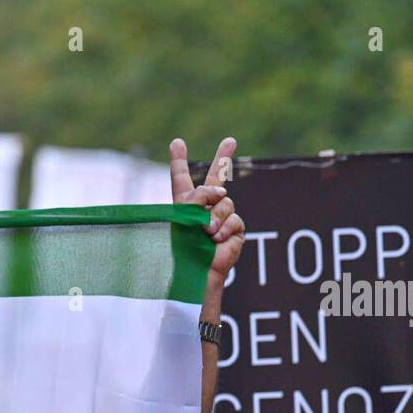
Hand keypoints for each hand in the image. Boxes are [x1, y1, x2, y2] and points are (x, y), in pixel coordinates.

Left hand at [170, 137, 244, 279]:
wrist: (197, 272)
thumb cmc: (183, 249)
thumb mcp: (183, 218)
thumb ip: (197, 198)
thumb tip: (221, 193)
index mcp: (184, 205)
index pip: (181, 179)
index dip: (179, 161)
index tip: (177, 142)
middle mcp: (204, 207)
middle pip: (216, 177)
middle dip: (224, 157)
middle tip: (230, 140)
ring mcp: (222, 217)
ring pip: (225, 201)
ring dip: (214, 216)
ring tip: (206, 232)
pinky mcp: (235, 228)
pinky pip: (234, 219)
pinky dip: (224, 229)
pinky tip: (217, 240)